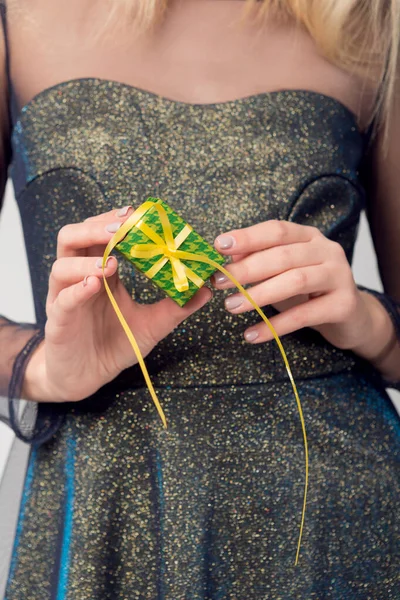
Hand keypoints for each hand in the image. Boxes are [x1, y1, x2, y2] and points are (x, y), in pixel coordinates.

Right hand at [23, 206, 210, 402]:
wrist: (88, 376)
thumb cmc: (114, 344)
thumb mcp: (151, 324)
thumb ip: (175, 307)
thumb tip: (207, 290)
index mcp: (101, 272)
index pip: (100, 234)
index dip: (114, 220)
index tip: (135, 213)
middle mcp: (78, 278)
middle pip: (73, 238)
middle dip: (96, 228)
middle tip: (121, 227)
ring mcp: (65, 298)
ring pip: (61, 265)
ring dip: (87, 259)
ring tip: (111, 262)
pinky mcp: (58, 321)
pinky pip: (62, 300)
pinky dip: (77, 289)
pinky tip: (93, 285)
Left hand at [212, 219, 385, 354]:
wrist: (351, 318)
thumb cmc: (309, 293)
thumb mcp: (281, 274)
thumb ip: (258, 262)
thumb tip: (227, 258)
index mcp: (309, 237)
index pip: (276, 230)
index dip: (247, 236)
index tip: (219, 245)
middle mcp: (327, 250)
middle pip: (282, 255)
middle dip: (246, 269)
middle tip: (219, 282)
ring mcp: (339, 276)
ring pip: (294, 281)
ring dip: (258, 294)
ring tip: (231, 307)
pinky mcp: (343, 305)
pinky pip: (304, 315)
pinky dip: (275, 326)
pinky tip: (252, 335)